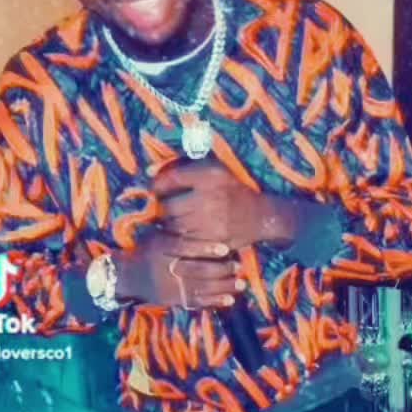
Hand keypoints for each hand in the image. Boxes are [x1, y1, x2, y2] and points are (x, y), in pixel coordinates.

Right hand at [114, 230, 240, 309]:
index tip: (225, 248)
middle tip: (238, 266)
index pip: (184, 247)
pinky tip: (230, 300)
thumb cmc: (146, 251)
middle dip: (220, 269)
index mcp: (161, 248)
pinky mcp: (174, 300)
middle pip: (197, 270)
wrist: (127, 277)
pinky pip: (196, 303)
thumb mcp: (155, 235)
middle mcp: (166, 268)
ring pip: (200, 288)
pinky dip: (214, 302)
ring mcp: (171, 287)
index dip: (205, 248)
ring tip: (241, 282)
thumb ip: (173, 227)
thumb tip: (192, 212)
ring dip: (223, 286)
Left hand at [152, 159, 296, 249]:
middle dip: (163, 208)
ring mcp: (212, 221)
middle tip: (166, 208)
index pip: (171, 179)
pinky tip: (185, 232)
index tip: (155, 190)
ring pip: (174, 226)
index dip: (157, 186)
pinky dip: (181, 238)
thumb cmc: (234, 190)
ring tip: (178, 219)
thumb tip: (148, 172)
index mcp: (211, 175)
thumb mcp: (214, 171)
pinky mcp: (214, 240)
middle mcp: (211, 197)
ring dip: (170, 224)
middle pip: (168, 206)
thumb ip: (184, 169)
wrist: (262, 216)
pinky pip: (186, 241)